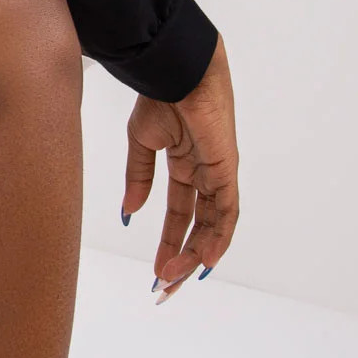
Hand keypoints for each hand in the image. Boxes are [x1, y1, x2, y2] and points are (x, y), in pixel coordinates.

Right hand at [121, 33, 238, 300]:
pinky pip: (227, 210)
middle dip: (182, 258)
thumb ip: (139, 177)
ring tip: (176, 279)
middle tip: (165, 288)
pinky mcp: (225, 167)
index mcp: (186, 165)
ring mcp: (218, 172)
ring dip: (195, 254)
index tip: (155, 271)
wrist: (176, 69)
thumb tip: (131, 211)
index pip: (180, 214)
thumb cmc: (160, 93)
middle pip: (198, 226)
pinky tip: (205, 260)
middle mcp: (205, 174)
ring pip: (213, 225)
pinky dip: (219, 236)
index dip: (169, 243)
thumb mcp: (142, 141)